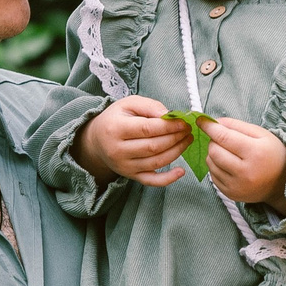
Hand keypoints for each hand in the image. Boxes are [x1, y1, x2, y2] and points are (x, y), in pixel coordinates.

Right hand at [74, 96, 190, 187]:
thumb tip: (169, 115)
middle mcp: (118, 150)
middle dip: (175, 138)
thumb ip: (150, 106)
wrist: (97, 140)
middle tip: (188, 130)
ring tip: (187, 140)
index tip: (184, 122)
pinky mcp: (131, 176)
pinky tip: (181, 171)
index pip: (147, 129)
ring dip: (176, 152)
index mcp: (116, 128)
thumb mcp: (128, 104)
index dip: (169, 126)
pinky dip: (168, 179)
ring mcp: (124, 166)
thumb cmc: (116, 119)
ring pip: (156, 162)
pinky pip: (151, 181)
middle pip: (154, 147)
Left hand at [205, 117, 285, 206]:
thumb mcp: (261, 134)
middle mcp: (245, 172)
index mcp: (255, 153)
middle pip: (214, 151)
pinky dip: (215, 167)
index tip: (201, 120)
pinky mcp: (231, 194)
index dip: (210, 127)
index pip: (224, 137)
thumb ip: (237, 125)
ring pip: (210, 163)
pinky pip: (212, 176)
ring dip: (213, 154)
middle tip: (222, 139)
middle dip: (214, 141)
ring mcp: (237, 186)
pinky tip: (227, 164)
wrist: (282, 183)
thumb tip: (215, 122)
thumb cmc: (272, 154)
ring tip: (226, 152)